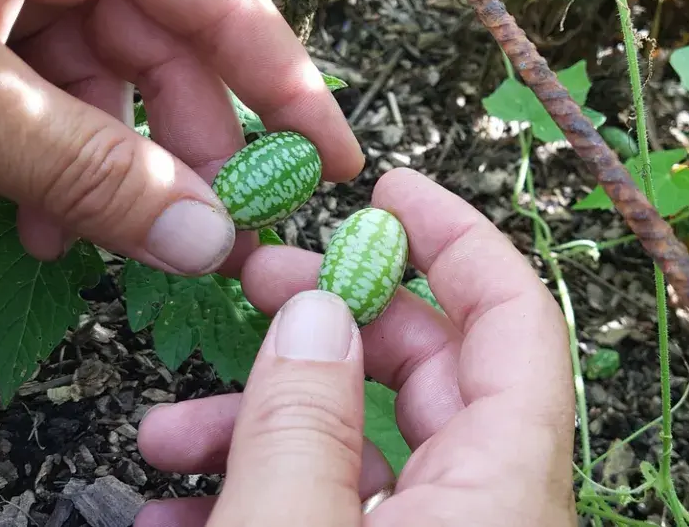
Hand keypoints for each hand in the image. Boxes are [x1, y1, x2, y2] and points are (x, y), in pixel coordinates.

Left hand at [0, 0, 362, 275]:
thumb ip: (85, 167)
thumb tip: (204, 242)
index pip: (222, 4)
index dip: (289, 87)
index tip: (332, 165)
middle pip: (168, 57)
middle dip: (182, 158)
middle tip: (204, 240)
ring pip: (103, 88)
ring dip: (99, 176)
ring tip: (74, 239)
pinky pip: (43, 96)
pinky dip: (43, 161)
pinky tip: (25, 214)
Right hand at [134, 168, 578, 525]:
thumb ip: (303, 423)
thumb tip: (315, 314)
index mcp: (503, 488)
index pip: (516, 321)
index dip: (459, 240)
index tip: (392, 194)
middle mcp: (489, 508)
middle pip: (428, 370)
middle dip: (328, 320)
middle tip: (256, 284)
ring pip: (365, 445)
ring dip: (264, 425)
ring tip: (171, 432)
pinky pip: (340, 508)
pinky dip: (267, 493)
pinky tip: (184, 505)